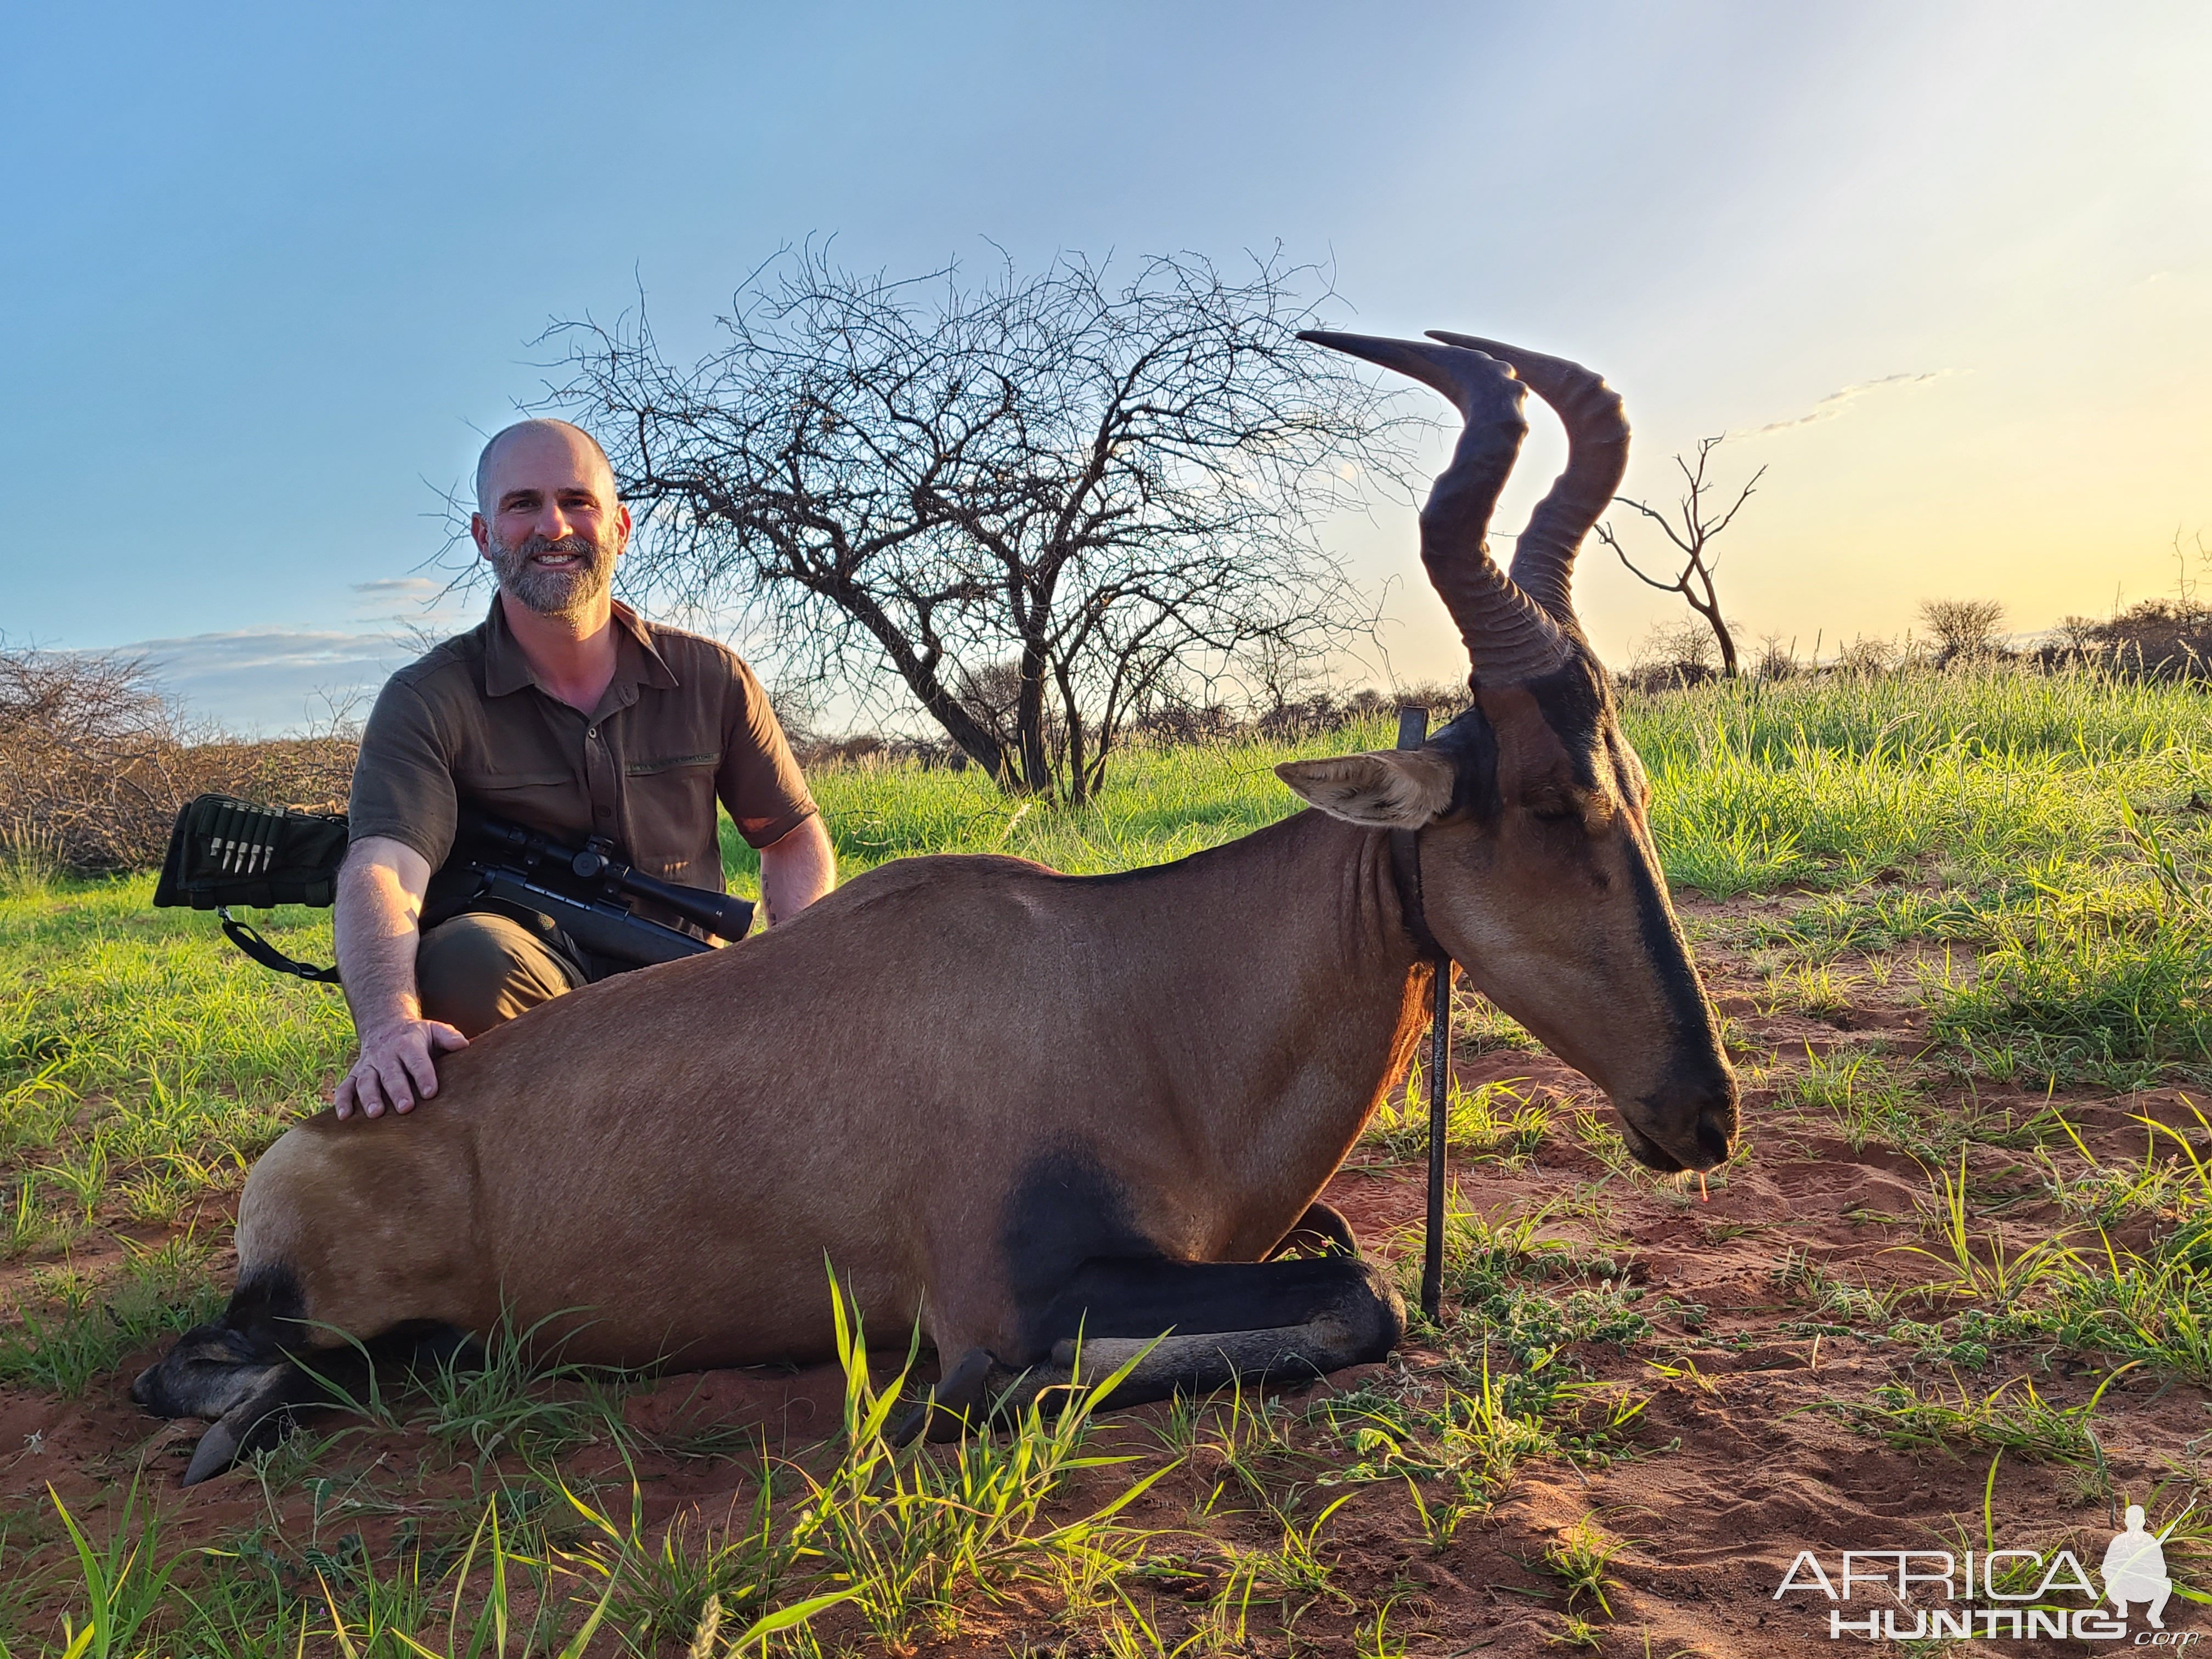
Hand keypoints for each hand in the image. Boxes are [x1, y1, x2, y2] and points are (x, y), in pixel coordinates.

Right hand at [333, 1018, 468, 1119]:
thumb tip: (464, 1045)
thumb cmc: (417, 1036)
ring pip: (366, 1081)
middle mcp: (386, 1055)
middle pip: (391, 1074)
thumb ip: (449, 1037)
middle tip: (406, 1107)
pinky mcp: (355, 1074)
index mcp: (408, 1044)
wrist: (385, 1026)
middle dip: (398, 1090)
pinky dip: (342, 1101)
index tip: (431, 1092)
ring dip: (369, 1097)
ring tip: (376, 1113)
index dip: (424, 1076)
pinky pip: (345, 1087)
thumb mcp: (434, 1029)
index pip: (417, 1061)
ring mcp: (368, 1065)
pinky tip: (344, 1117)